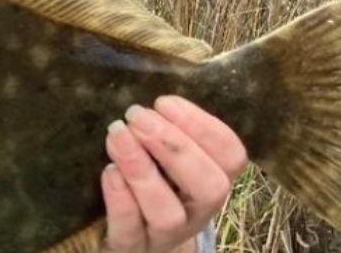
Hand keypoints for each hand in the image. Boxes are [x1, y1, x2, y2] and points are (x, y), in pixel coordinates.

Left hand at [101, 95, 246, 252]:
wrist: (130, 236)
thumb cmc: (152, 182)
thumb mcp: (169, 157)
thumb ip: (169, 132)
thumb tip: (154, 101)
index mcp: (215, 181)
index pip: (231, 155)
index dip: (202, 126)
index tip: (164, 102)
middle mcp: (197, 212)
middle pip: (209, 187)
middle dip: (174, 145)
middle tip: (137, 115)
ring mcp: (166, 236)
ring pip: (168, 213)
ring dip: (142, 169)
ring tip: (117, 134)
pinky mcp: (131, 247)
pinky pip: (130, 231)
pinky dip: (120, 199)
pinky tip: (109, 171)